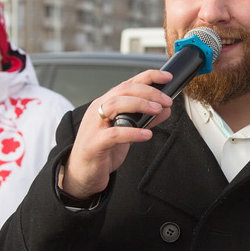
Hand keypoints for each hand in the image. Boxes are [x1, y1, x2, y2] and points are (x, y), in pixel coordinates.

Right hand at [61, 69, 174, 199]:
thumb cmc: (102, 151)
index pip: (128, 83)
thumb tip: (165, 109)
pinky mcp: (94, 144)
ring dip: (140, 104)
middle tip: (166, 100)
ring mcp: (94, 126)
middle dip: (148, 91)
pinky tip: (146, 135)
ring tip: (157, 110)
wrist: (82, 174)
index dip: (148, 76)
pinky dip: (132, 133)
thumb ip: (144, 120)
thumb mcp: (127, 133)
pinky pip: (113, 134)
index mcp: (106, 104)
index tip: (167, 77)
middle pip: (123, 90)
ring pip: (115, 104)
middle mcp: (98, 110)